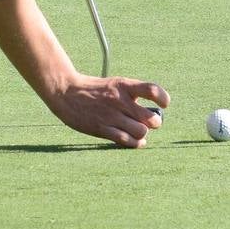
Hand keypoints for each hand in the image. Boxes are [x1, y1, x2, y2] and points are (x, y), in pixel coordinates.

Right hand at [46, 75, 169, 147]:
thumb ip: (132, 96)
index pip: (151, 90)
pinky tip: (135, 141)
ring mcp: (111, 115)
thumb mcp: (115, 84)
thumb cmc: (95, 90)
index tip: (163, 104)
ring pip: (140, 131)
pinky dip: (135, 143)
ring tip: (138, 132)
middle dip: (154, 123)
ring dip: (143, 134)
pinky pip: (126, 141)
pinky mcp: (102, 129)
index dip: (162, 99)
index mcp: (124, 85)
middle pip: (150, 118)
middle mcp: (119, 100)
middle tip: (150, 122)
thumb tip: (153, 114)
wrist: (66, 93)